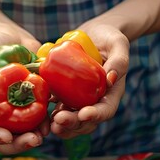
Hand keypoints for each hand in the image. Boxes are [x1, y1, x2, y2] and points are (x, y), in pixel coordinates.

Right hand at [0, 30, 46, 154]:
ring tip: (46, 132)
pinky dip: (46, 123)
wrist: (13, 39)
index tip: (7, 137)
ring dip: (35, 137)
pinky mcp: (32, 103)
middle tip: (34, 140)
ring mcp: (15, 110)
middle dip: (19, 144)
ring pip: (23, 133)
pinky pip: (39, 120)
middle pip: (5, 138)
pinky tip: (54, 120)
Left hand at [50, 23, 129, 138]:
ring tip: (51, 124)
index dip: (95, 115)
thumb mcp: (118, 43)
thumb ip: (119, 60)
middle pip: (86, 121)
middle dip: (73, 124)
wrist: (93, 34)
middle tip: (59, 120)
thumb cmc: (110, 37)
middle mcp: (95, 100)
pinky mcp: (65, 93)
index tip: (83, 115)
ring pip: (71, 118)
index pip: (106, 110)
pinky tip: (40, 110)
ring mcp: (79, 99)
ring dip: (62, 124)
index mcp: (111, 93)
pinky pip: (57, 106)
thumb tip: (110, 79)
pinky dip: (49, 112)